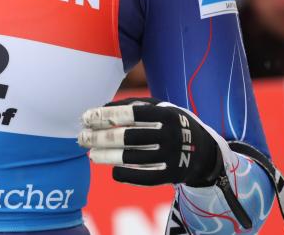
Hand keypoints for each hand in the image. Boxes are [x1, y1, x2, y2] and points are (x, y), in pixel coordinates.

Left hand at [78, 97, 223, 186]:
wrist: (202, 149)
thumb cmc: (170, 123)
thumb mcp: (159, 107)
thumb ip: (132, 105)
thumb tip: (100, 107)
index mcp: (166, 114)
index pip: (130, 114)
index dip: (105, 115)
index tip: (86, 117)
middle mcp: (169, 135)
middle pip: (127, 137)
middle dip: (100, 137)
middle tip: (81, 137)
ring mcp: (171, 157)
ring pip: (131, 158)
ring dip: (106, 156)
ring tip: (91, 154)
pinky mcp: (171, 176)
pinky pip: (143, 178)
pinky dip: (124, 174)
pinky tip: (111, 170)